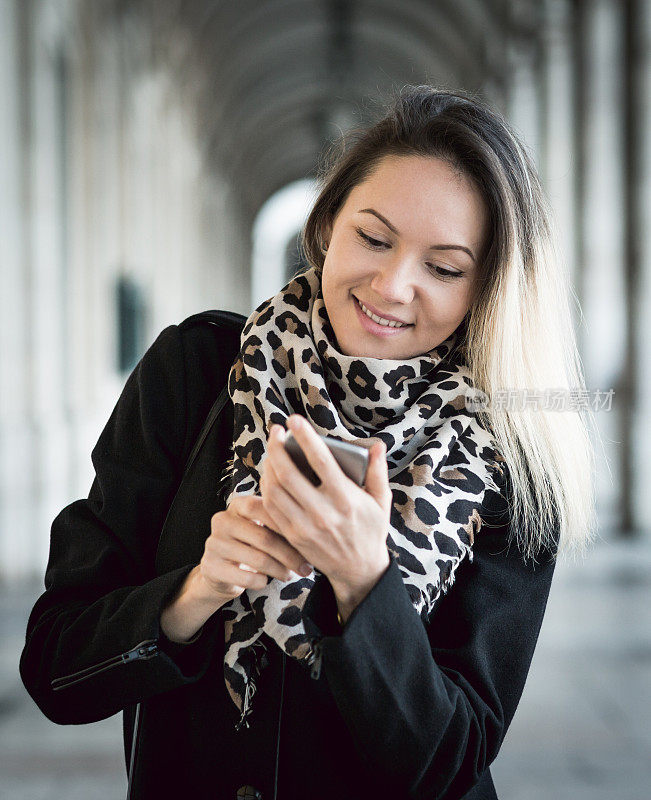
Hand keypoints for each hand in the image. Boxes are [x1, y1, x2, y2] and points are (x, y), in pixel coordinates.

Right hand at [196, 495, 313, 602]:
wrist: (219, 569)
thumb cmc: (250, 544)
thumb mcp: (261, 526)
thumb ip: (280, 522)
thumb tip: (314, 531)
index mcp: (237, 505)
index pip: (262, 508)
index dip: (285, 524)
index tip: (308, 539)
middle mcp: (222, 520)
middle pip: (264, 538)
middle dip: (290, 555)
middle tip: (307, 567)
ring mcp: (214, 543)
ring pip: (258, 559)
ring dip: (280, 570)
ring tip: (291, 575)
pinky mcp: (210, 567)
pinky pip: (246, 577)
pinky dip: (262, 581)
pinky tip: (267, 580)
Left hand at [259, 415, 392, 603]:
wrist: (358, 570)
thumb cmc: (371, 530)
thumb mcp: (381, 501)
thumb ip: (378, 471)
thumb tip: (378, 445)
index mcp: (346, 499)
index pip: (321, 461)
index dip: (305, 438)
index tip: (294, 420)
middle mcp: (323, 512)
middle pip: (288, 474)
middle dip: (277, 447)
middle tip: (276, 430)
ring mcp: (304, 527)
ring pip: (275, 490)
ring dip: (268, 466)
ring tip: (272, 450)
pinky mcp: (292, 536)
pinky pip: (271, 508)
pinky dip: (266, 487)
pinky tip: (270, 474)